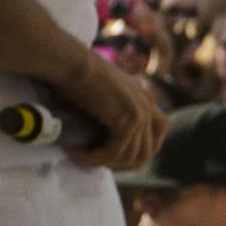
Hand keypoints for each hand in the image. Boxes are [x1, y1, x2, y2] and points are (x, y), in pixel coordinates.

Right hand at [64, 57, 167, 174]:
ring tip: (81, 155)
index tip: (106, 155)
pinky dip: (94, 158)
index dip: (132, 152)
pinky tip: (76, 151)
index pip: (154, 137)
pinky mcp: (128, 120)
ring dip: (104, 162)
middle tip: (95, 160)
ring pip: (131, 157)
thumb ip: (110, 106)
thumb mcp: (102, 90)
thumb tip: (97, 131)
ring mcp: (141, 113)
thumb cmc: (75, 71)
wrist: (71, 62)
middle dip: (122, 163)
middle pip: (147, 152)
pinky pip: (115, 153)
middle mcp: (148, 105)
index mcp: (144, 98)